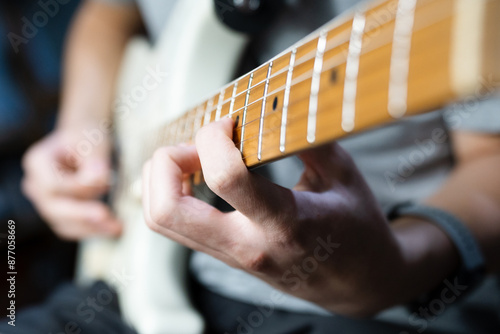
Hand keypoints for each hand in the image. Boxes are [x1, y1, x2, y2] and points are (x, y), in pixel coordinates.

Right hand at [22, 128, 121, 239]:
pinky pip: (72, 228)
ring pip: (63, 224)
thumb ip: (94, 160)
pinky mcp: (59, 213)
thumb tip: (98, 179)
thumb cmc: (87, 137)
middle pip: (54, 208)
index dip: (77, 188)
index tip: (104, 182)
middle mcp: (35, 185)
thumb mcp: (92, 141)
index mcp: (37, 162)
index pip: (53, 184)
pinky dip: (92, 230)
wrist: (85, 139)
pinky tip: (112, 229)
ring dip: (90, 228)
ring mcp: (45, 202)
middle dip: (82, 215)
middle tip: (107, 216)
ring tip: (116, 227)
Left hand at [142, 118, 404, 316]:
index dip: (214, 138)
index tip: (229, 122)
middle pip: (166, 211)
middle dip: (165, 163)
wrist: (358, 284)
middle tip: (194, 145)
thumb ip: (308, 138)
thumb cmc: (357, 229)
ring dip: (161, 179)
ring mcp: (231, 256)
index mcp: (287, 223)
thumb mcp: (344, 175)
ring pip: (160, 221)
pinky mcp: (224, 257)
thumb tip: (278, 102)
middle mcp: (249, 246)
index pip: (225, 178)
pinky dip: (168, 194)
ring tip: (193, 158)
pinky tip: (196, 176)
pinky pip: (174, 227)